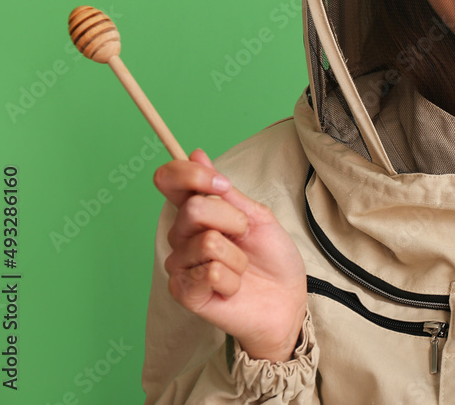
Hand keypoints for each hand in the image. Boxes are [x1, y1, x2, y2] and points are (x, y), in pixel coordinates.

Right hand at [153, 149, 306, 361]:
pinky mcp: (184, 293)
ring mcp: (179, 265)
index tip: (222, 184)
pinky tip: (233, 288)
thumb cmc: (272, 258)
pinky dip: (233, 279)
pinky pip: (211, 272)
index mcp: (195, 213)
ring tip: (241, 268)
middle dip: (234, 221)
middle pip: (195, 209)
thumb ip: (225, 191)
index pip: (168, 180)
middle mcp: (180, 237)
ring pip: (208, 242)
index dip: (189, 174)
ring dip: (238, 256)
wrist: (286, 299)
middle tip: (245, 238)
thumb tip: (196, 154)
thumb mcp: (256, 216)